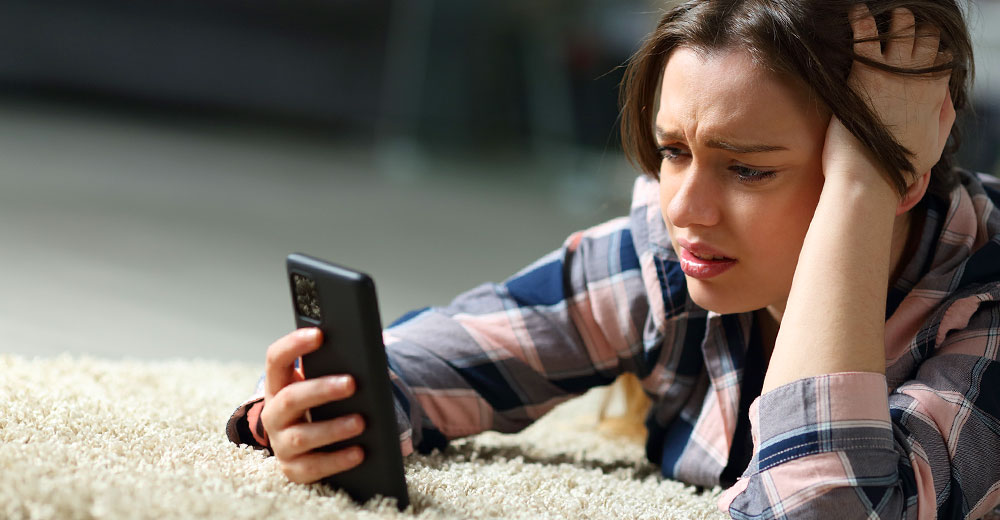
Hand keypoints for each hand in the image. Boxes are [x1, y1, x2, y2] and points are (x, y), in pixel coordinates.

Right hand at [260, 328, 365, 483]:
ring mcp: (281, 444)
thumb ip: (333, 369)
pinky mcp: (294, 470)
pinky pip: (314, 467)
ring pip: (302, 436)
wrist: (311, 445)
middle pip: (291, 399)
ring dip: (333, 428)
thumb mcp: (322, 385)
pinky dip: (338, 460)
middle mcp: (273, 414)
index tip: (319, 334)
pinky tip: (360, 452)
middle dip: (322, 390)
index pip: (276, 359)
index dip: (294, 345)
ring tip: (361, 422)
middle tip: (352, 383)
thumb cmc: (322, 405)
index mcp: (278, 385)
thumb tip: (363, 359)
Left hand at [823, 5, 954, 191]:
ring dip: (894, 21)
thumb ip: (943, 117)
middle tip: (902, 25)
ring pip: (900, 30)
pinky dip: (861, 20)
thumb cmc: (898, 166)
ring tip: (884, 16)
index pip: (942, 57)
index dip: (933, 48)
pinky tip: (856, 12)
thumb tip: (946, 98)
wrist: (869, 177)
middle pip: (924, 37)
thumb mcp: (935, 144)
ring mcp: (892, 73)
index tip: (923, 45)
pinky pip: (865, 36)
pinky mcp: (864, 74)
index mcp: (935, 94)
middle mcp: (918, 78)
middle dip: (915, 28)